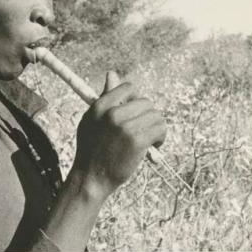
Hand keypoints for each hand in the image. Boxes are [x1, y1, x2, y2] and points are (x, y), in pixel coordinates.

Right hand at [73, 71, 165, 191]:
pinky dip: (161, 138)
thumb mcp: (91, 120)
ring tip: (150, 140)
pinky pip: (160, 129)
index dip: (135, 101)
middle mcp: (112, 113)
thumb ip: (104, 97)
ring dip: (157, 128)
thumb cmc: (91, 149)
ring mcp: (125, 127)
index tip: (135, 114)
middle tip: (144, 130)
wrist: (91, 178)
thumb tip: (112, 73)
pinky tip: (154, 146)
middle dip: (148, 116)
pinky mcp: (137, 141)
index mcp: (100, 106)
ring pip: (156, 115)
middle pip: (145, 102)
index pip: (128, 88)